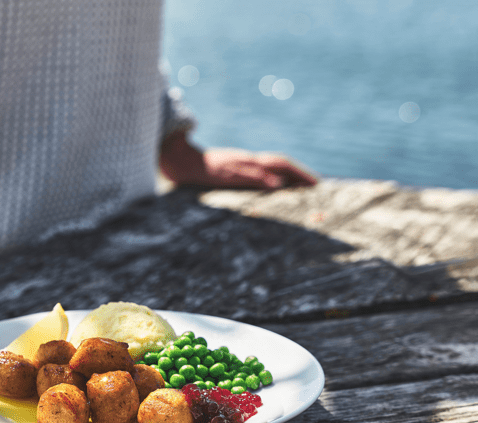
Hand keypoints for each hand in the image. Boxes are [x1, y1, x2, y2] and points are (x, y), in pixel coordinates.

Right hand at [159, 131, 317, 189]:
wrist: (178, 160)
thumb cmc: (200, 171)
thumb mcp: (223, 174)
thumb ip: (240, 180)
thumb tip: (258, 190)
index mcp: (246, 162)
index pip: (277, 163)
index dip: (296, 171)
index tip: (312, 182)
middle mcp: (246, 160)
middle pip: (279, 162)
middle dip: (300, 173)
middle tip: (317, 185)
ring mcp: (237, 164)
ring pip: (269, 166)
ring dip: (290, 173)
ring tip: (306, 184)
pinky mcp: (226, 171)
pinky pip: (248, 174)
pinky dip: (264, 179)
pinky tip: (276, 185)